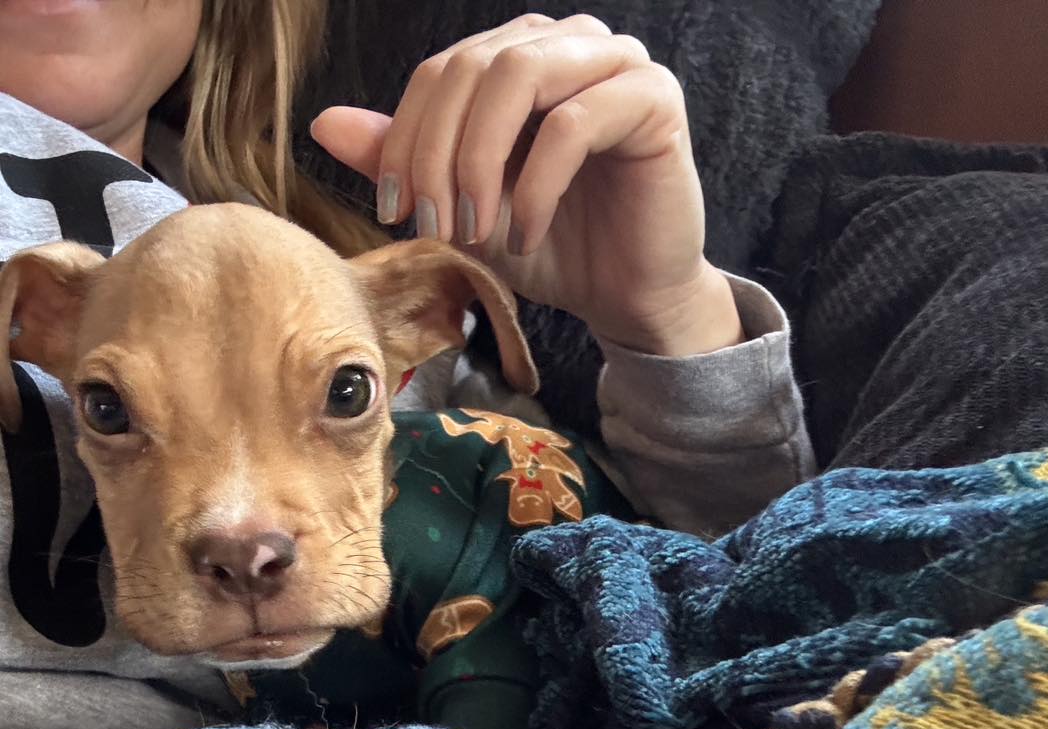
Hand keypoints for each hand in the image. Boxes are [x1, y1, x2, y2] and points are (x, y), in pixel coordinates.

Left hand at [311, 14, 743, 356]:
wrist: (627, 297)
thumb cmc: (552, 251)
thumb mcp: (463, 211)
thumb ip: (406, 164)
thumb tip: (324, 124)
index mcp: (519, 56)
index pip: (441, 71)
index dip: (404, 137)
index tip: (392, 210)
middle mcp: (567, 43)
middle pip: (474, 67)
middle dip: (437, 154)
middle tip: (432, 227)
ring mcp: (616, 63)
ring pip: (519, 76)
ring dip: (479, 162)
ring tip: (475, 231)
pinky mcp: (654, 100)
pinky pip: (574, 123)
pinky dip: (535, 186)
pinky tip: (525, 237)